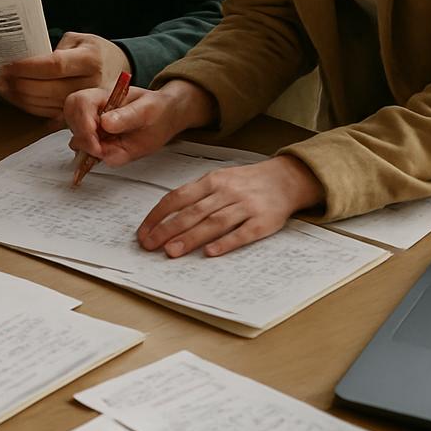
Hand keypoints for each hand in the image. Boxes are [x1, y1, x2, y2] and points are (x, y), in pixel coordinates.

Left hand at [0, 31, 128, 117]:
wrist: (119, 68)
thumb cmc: (93, 51)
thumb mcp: (77, 39)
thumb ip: (53, 49)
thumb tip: (24, 62)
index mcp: (91, 60)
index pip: (54, 66)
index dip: (28, 68)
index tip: (9, 65)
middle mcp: (92, 84)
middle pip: (49, 89)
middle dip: (20, 84)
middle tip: (1, 78)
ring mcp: (89, 103)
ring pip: (48, 105)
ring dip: (21, 98)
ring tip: (4, 88)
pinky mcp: (84, 116)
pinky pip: (52, 116)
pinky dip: (32, 108)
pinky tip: (18, 99)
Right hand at [64, 78, 216, 165]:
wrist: (164, 117)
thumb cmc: (157, 108)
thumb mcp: (148, 109)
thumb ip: (128, 116)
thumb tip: (105, 124)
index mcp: (102, 95)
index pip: (79, 103)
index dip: (83, 124)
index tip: (97, 143)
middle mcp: (93, 110)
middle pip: (70, 118)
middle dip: (83, 138)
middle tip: (102, 151)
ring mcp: (93, 127)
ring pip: (76, 138)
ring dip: (90, 150)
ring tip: (114, 150)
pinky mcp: (98, 143)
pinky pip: (87, 153)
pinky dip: (93, 159)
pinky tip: (110, 155)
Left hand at [136, 156, 324, 257]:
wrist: (286, 178)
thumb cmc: (245, 182)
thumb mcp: (218, 180)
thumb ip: (195, 196)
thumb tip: (164, 217)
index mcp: (211, 181)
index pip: (178, 197)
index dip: (158, 215)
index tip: (144, 232)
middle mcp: (226, 191)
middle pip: (193, 212)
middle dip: (169, 229)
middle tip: (151, 245)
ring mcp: (246, 206)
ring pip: (214, 222)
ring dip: (191, 237)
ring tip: (172, 252)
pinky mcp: (263, 221)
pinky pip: (243, 233)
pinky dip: (226, 243)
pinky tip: (210, 253)